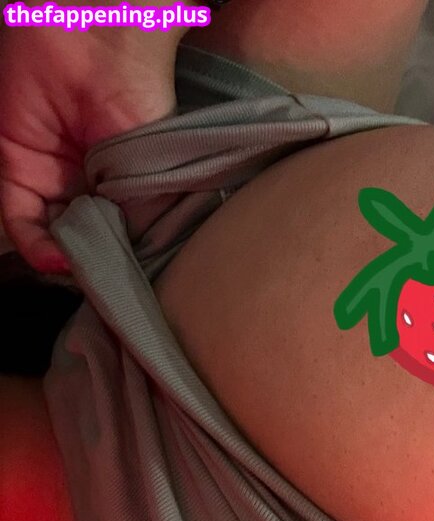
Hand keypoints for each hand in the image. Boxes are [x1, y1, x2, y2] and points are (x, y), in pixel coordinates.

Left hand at [0, 18, 186, 274]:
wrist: (101, 50)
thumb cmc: (144, 105)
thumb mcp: (155, 179)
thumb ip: (141, 228)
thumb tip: (131, 274)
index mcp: (123, 188)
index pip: (118, 241)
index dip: (122, 270)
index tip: (132, 295)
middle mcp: (86, 186)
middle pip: (84, 242)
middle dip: (92, 268)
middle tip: (108, 292)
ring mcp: (50, 178)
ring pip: (52, 236)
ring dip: (66, 262)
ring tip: (86, 275)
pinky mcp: (15, 165)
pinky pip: (21, 219)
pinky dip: (36, 245)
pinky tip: (58, 259)